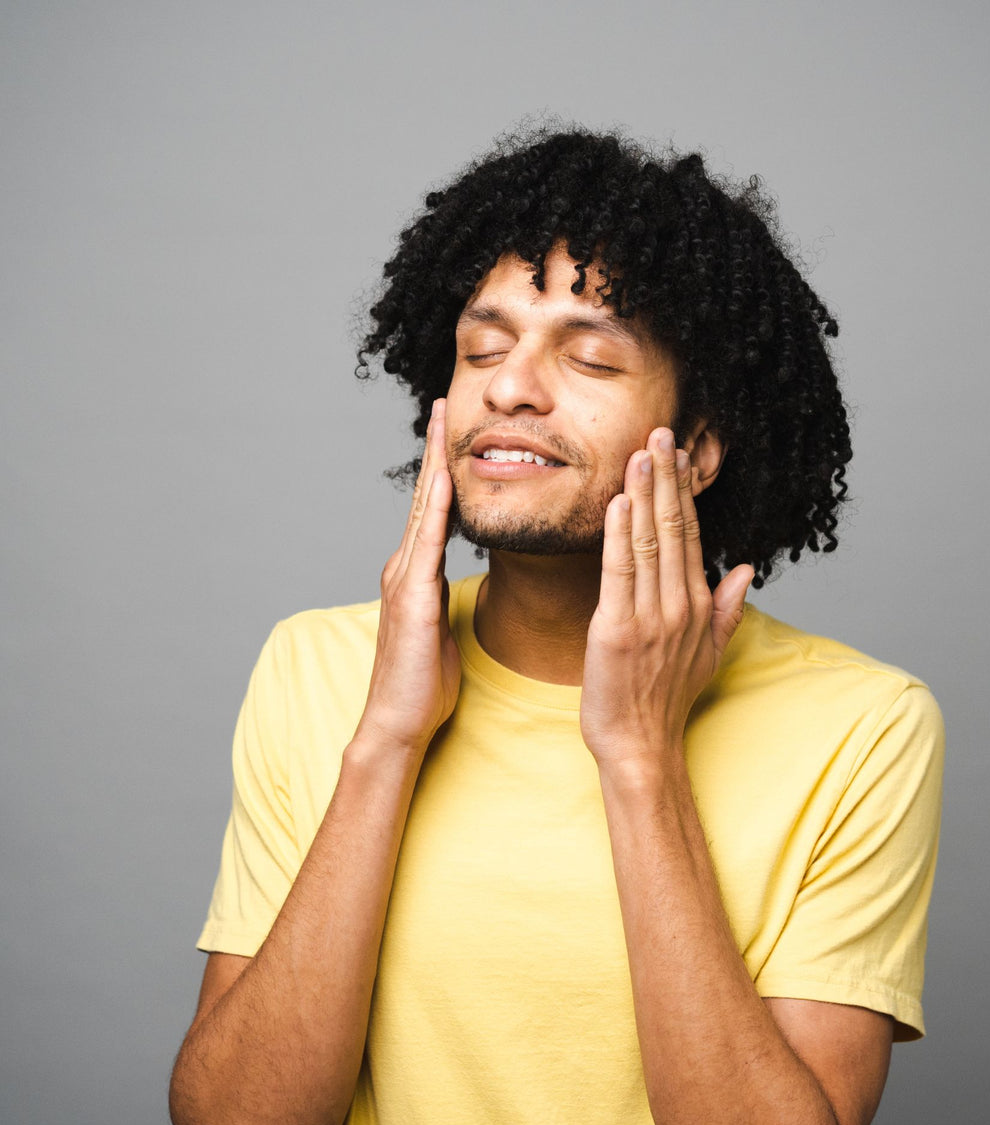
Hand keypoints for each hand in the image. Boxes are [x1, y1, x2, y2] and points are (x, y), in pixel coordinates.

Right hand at [352, 398, 460, 757]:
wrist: (400, 720)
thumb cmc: (423, 682)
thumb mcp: (439, 628)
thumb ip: (442, 597)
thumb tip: (454, 581)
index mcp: (415, 573)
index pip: (431, 510)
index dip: (441, 469)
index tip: (454, 432)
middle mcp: (405, 566)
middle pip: (423, 496)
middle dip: (434, 449)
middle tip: (442, 404)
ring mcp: (405, 578)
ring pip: (422, 508)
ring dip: (434, 462)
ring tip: (441, 421)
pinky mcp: (412, 596)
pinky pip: (426, 542)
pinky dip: (435, 507)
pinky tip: (444, 477)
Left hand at [580, 427, 753, 775]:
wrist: (641, 745)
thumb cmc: (666, 699)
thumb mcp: (708, 653)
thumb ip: (727, 608)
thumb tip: (748, 568)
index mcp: (697, 605)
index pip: (691, 535)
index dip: (683, 492)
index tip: (677, 454)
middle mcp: (678, 605)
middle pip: (674, 528)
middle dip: (665, 476)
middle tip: (659, 432)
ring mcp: (649, 617)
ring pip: (648, 542)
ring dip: (643, 494)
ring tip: (639, 452)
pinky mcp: (616, 629)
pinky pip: (620, 573)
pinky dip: (619, 536)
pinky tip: (618, 503)